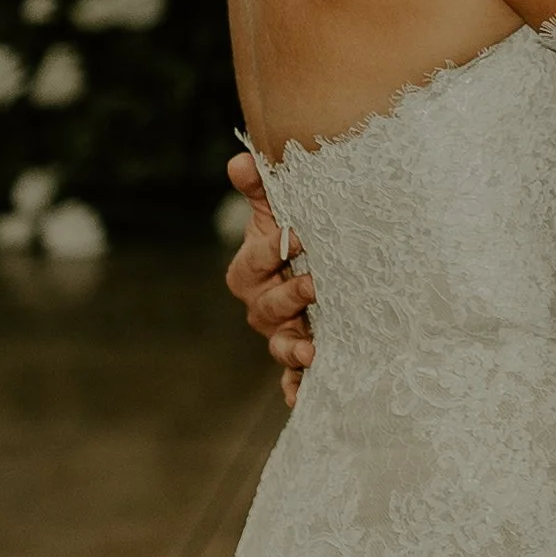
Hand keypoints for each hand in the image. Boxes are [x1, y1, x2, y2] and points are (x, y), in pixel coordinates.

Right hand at [224, 152, 315, 406]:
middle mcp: (261, 306)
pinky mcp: (299, 358)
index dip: (272, 249)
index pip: (255, 260)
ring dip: (294, 349)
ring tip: (311, 351)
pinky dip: (295, 388)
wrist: (311, 268)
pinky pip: (292, 379)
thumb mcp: (277, 210)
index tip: (296, 236)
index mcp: (250, 271)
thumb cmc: (291, 235)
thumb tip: (240, 160)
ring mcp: (280, 334)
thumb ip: (260, 187)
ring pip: (280, 345)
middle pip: (268, 307)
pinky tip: (302, 396)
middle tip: (315, 285)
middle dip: (289, 296)